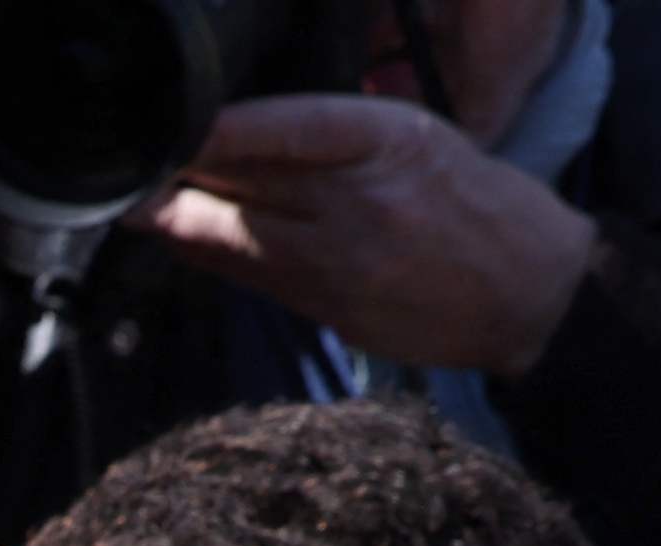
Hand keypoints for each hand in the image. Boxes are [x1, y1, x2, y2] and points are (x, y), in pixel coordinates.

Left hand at [133, 94, 595, 372]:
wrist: (533, 292)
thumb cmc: (475, 206)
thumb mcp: (419, 142)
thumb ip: (335, 141)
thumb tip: (240, 135)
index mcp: (388, 139)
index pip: (283, 126)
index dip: (215, 129)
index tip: (167, 122)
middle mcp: (359, 197)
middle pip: (242, 179)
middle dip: (178, 169)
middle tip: (126, 160)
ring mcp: (340, 259)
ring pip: (229, 231)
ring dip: (172, 216)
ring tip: (130, 199)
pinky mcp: (328, 309)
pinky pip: (245, 276)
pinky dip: (204, 254)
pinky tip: (174, 237)